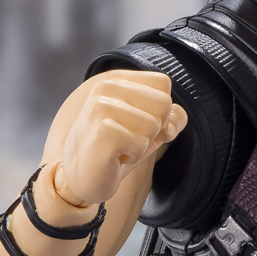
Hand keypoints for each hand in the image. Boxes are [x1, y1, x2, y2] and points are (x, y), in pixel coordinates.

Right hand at [58, 70, 187, 204]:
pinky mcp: (102, 131)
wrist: (81, 176)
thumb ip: (173, 117)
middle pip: (163, 104)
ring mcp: (101, 107)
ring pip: (154, 126)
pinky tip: (113, 157)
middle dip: (154, 129)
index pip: (163, 84)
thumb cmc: (118, 149)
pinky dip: (133, 156)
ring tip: (119, 147)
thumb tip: (174, 118)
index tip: (138, 124)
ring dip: (141, 145)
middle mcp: (106, 87)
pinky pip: (142, 144)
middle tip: (127, 138)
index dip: (161, 110)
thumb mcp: (150, 128)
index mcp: (116, 79)